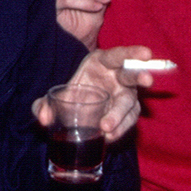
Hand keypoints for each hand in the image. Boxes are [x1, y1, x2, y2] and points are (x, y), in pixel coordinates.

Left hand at [36, 45, 156, 144]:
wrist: (74, 113)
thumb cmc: (70, 97)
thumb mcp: (53, 98)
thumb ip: (43, 105)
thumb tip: (44, 118)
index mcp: (102, 62)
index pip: (119, 55)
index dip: (132, 52)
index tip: (146, 53)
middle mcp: (118, 77)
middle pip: (132, 76)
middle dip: (140, 76)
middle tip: (147, 81)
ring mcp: (125, 95)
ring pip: (131, 103)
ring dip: (122, 116)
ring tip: (108, 129)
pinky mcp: (126, 114)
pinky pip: (128, 121)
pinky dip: (120, 129)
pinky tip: (109, 137)